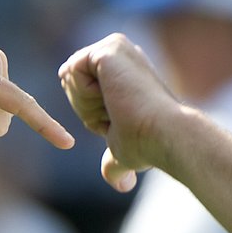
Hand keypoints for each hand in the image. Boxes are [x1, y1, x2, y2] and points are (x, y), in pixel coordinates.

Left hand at [57, 32, 184, 191]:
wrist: (163, 135)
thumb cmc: (147, 144)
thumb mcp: (123, 150)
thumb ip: (114, 162)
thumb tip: (122, 186)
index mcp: (120, 68)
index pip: (76, 87)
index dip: (89, 114)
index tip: (117, 121)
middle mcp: (118, 51)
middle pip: (67, 80)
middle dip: (84, 107)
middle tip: (117, 114)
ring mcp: (114, 46)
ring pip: (68, 76)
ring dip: (85, 102)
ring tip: (117, 106)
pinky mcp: (108, 47)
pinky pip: (71, 71)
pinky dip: (85, 94)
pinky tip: (113, 98)